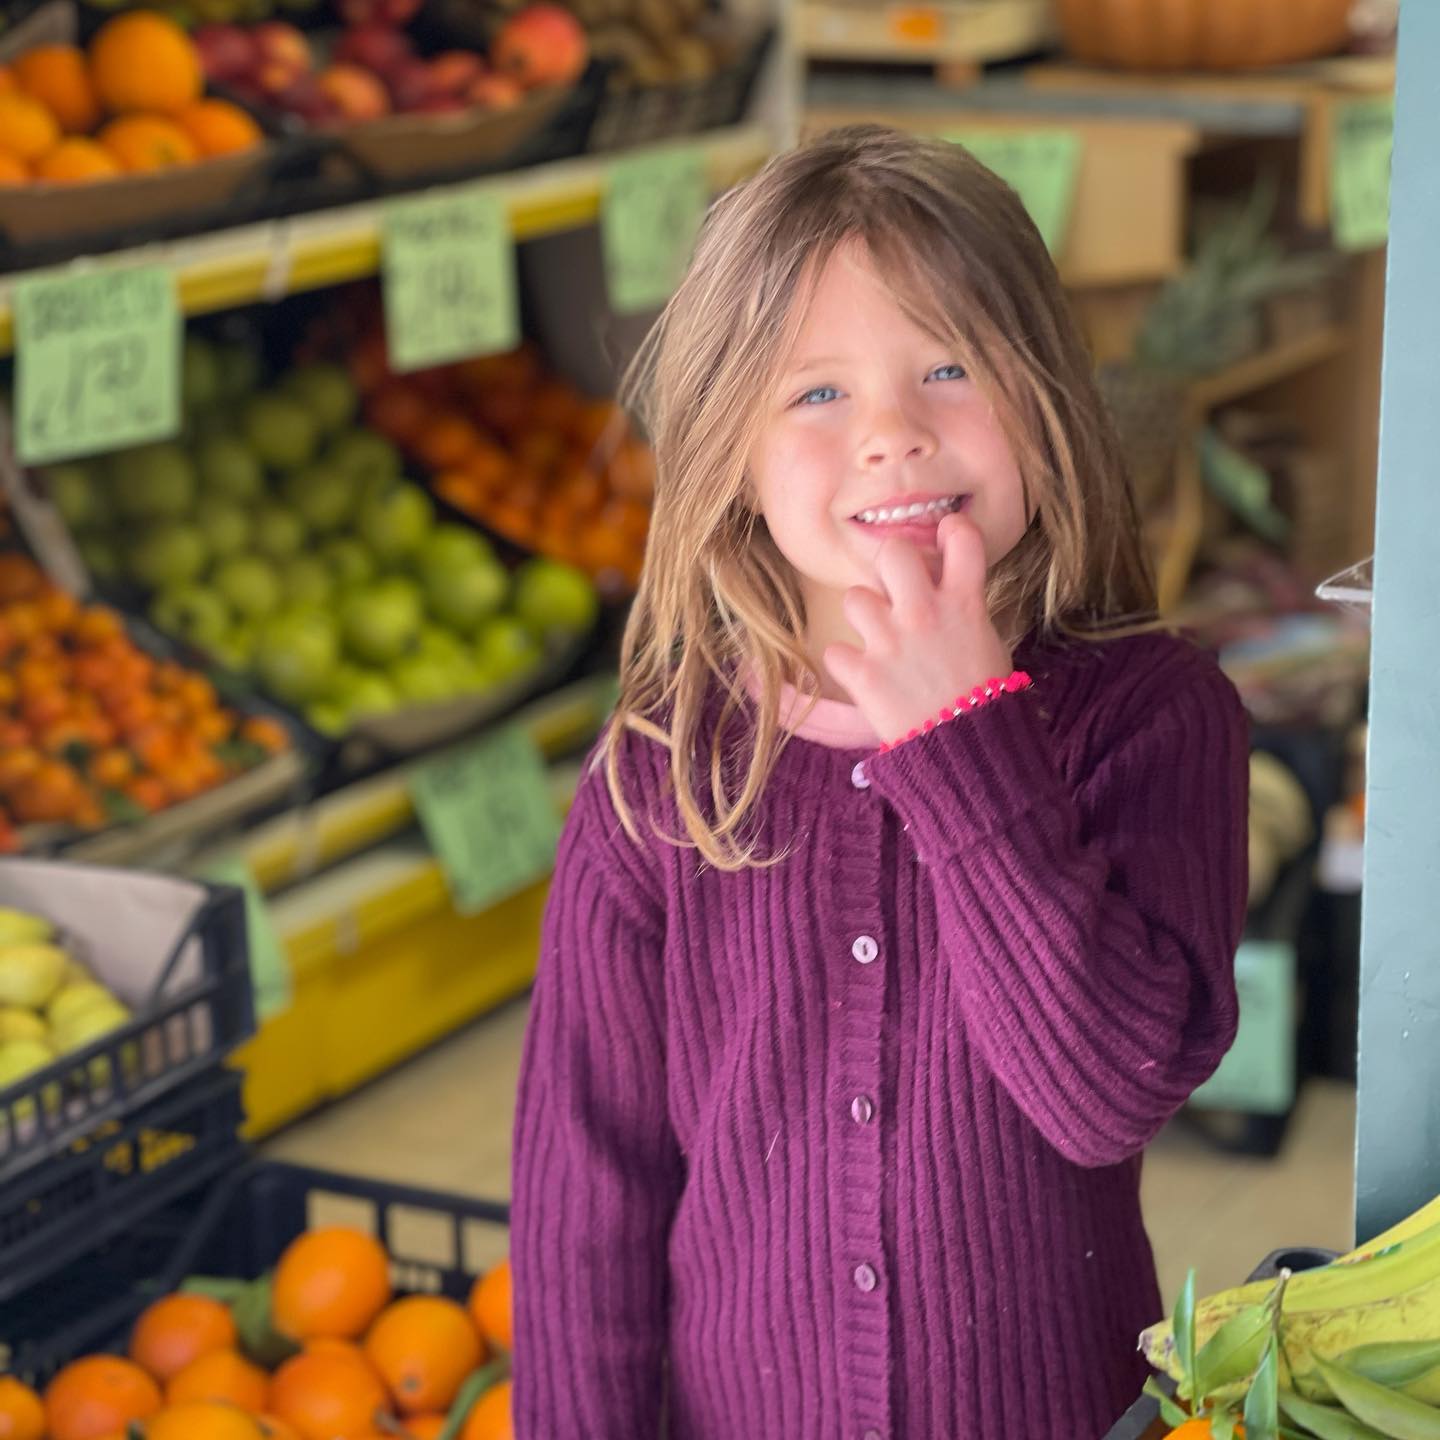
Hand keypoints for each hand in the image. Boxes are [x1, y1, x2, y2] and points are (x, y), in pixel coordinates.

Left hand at [823, 512, 1013, 743]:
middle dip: (890, 566)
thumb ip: (963, 611)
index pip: (962, 537)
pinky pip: (835, 652)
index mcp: (964, 604)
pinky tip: (864, 676)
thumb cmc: (986, 701)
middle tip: (895, 591)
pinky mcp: (865, 675)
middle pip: (893, 551)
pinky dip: (846, 665)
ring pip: (855, 598)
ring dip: (863, 617)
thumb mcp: (988, 644)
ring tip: (878, 640)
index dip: (951, 532)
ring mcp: (891, 642)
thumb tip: (943, 591)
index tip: (945, 540)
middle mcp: (925, 614)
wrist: (971, 754)